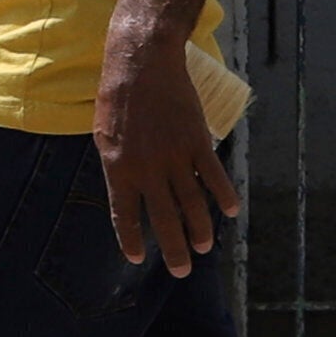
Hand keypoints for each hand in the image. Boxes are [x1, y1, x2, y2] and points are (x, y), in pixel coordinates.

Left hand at [93, 41, 238, 277]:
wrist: (142, 64)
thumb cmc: (117, 98)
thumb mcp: (104, 135)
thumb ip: (117, 166)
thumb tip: (130, 191)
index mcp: (118, 168)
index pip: (124, 214)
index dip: (132, 238)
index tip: (138, 258)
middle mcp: (147, 169)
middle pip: (164, 218)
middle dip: (174, 249)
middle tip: (182, 271)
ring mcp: (174, 156)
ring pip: (192, 203)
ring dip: (200, 228)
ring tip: (205, 247)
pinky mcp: (197, 141)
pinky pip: (213, 176)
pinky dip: (224, 195)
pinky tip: (231, 211)